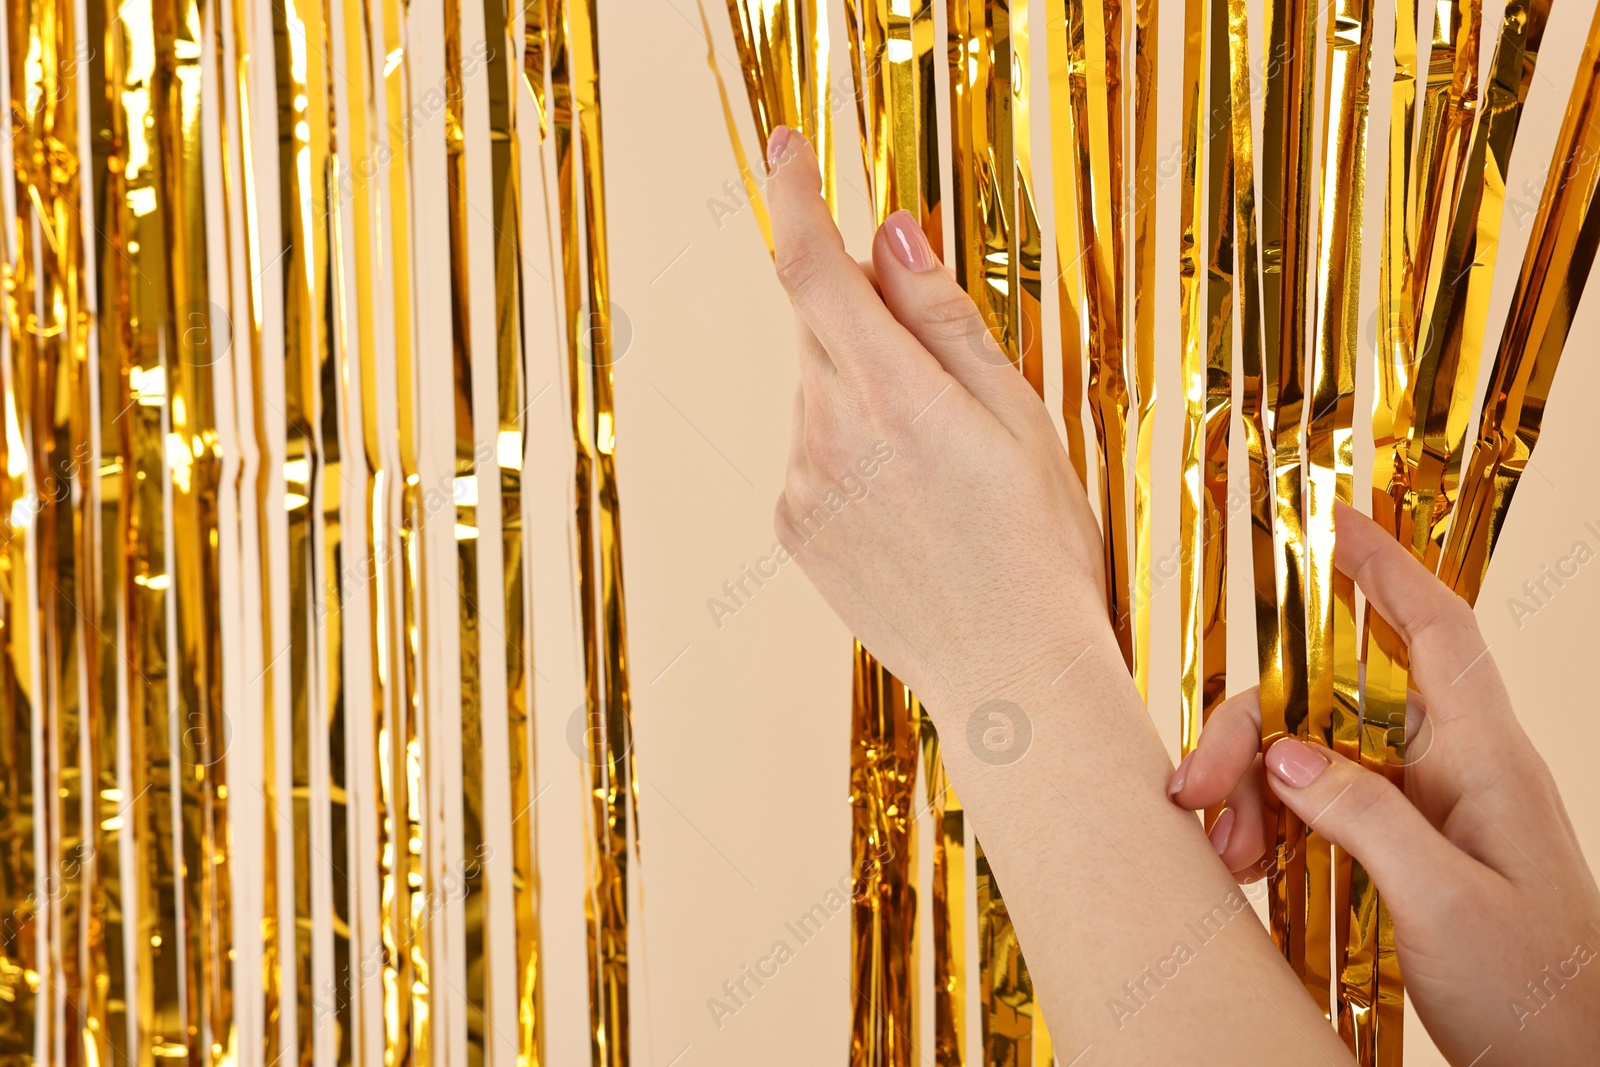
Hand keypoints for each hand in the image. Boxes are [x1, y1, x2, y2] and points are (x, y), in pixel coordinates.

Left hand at [764, 126, 1107, 713]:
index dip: (793, 196)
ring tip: (937, 467)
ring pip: (815, 388)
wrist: (1008, 675)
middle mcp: (827, 434)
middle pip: (819, 325)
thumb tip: (890, 232)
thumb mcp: (1017, 416)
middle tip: (939, 381)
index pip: (814, 267)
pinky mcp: (789, 524)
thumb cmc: (1037, 545)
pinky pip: (809, 447)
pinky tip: (907, 500)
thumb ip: (943, 318)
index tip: (784, 147)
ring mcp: (799, 484)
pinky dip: (846, 443)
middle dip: (865, 316)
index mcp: (892, 396)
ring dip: (862, 390)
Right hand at [1170, 503, 1599, 1065]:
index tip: (1333, 518)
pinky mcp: (1401, 853)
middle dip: (1254, 729)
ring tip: (1228, 857)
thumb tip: (1283, 753)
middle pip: (1332, 700)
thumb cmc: (1540, 994)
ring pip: (1311, 757)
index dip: (1385, 568)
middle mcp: (1451, 770)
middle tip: (1197, 787)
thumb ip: (1364, 816)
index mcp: (1485, 760)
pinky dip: (1271, 829)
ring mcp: (1424, 811)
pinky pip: (1317, 810)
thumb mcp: (1445, 903)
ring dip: (1254, 794)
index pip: (1435, 632)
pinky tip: (1247, 867)